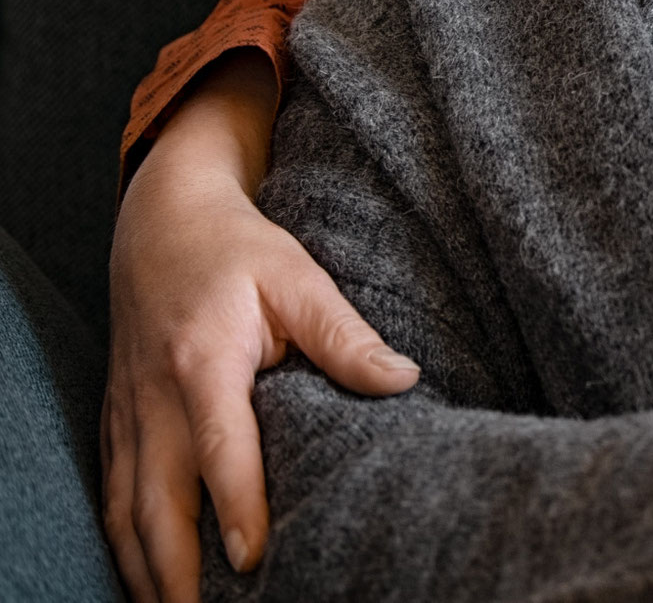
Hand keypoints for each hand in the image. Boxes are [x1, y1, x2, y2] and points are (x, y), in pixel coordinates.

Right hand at [102, 52, 418, 602]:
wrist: (160, 222)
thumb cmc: (238, 250)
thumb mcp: (298, 275)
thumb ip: (344, 334)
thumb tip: (403, 380)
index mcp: (204, 362)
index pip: (219, 450)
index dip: (236, 507)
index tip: (254, 559)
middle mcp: (155, 399)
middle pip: (158, 504)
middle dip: (180, 570)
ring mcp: (128, 416)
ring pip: (126, 514)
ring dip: (149, 571)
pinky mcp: (117, 423)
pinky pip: (113, 499)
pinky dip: (126, 546)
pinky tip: (150, 579)